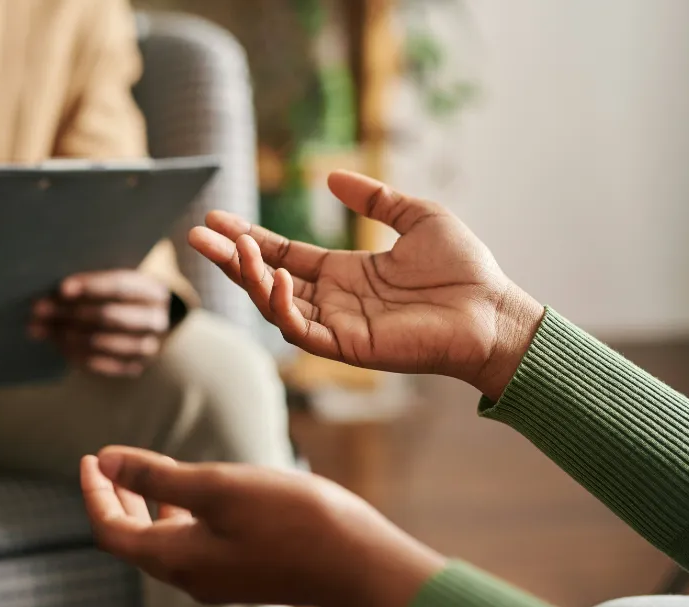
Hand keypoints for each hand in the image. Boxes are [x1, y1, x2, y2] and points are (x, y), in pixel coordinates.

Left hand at [31, 270, 170, 376]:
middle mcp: (156, 320)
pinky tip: (56, 345)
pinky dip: (75, 354)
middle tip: (39, 310)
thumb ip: (91, 284)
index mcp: (154, 290)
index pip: (121, 285)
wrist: (144, 322)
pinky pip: (100, 364)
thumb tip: (53, 291)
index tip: (62, 289)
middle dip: (69, 312)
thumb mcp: (115, 282)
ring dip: (66, 335)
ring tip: (41, 329)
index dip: (91, 286)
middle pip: (109, 315)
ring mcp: (148, 347)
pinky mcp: (134, 367)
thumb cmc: (120, 296)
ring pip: (102, 342)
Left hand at [81, 446, 445, 606]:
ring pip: (163, 541)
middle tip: (106, 463)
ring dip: (147, 505)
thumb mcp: (217, 486)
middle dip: (116, 498)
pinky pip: (193, 543)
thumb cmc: (293, 520)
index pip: (111, 530)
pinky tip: (196, 491)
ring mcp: (218, 578)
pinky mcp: (243, 572)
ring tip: (145, 470)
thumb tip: (105, 462)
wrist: (360, 563)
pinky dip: (179, 514)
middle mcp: (191, 576)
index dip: (94, 493)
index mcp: (176, 558)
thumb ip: (156, 475)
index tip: (89, 457)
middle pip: (132, 539)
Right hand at [188, 171, 543, 398]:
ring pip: (273, 304)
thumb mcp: (415, 216)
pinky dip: (280, 304)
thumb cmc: (463, 269)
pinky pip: (300, 328)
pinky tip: (273, 274)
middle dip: (229, 257)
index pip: (282, 255)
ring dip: (248, 276)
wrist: (492, 309)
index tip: (217, 217)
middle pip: (264, 278)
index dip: (249, 237)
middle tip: (195, 233)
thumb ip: (374, 198)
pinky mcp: (347, 346)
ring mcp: (336, 325)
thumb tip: (330, 176)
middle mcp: (331, 300)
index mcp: (343, 274)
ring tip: (232, 246)